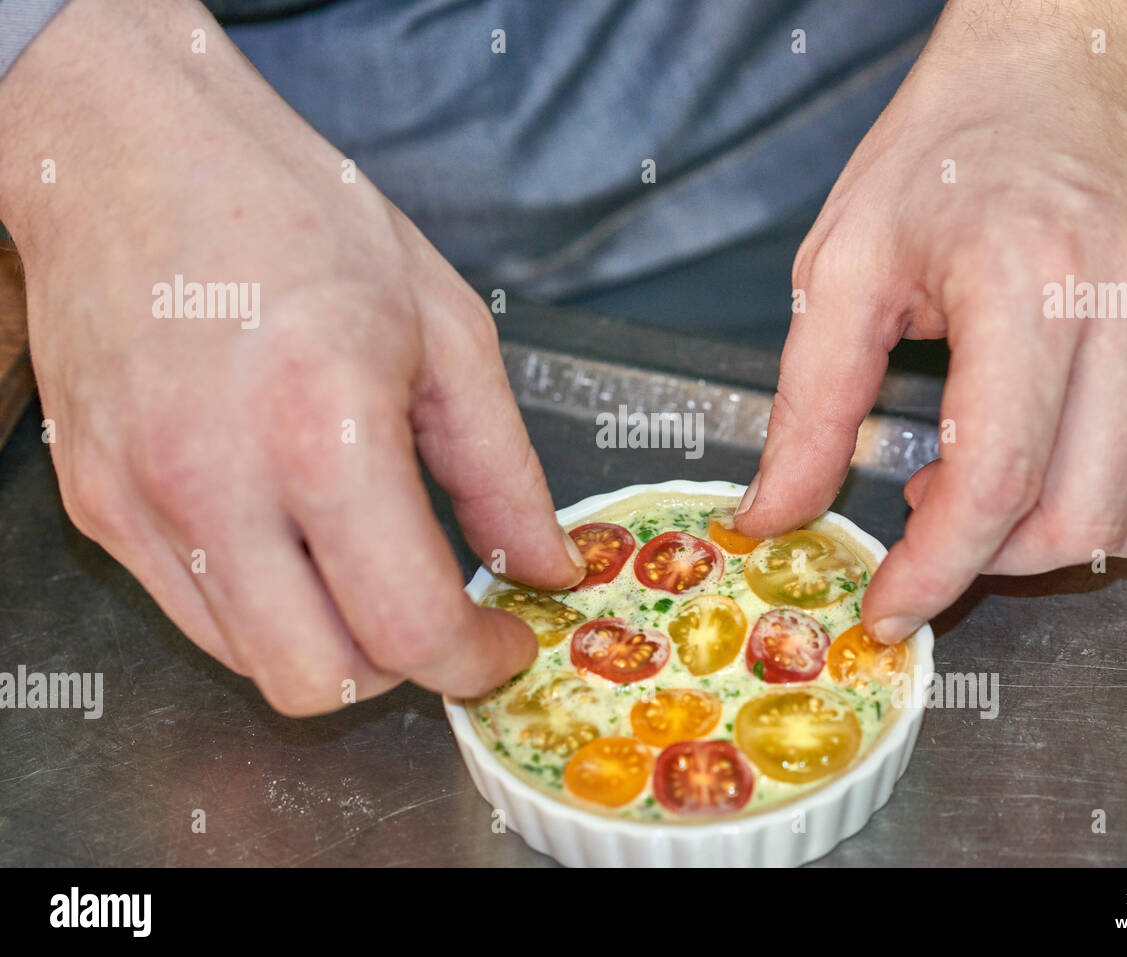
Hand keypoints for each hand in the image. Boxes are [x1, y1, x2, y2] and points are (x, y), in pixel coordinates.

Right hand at [0, 0, 584, 712]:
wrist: (129, 152)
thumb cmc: (292, 214)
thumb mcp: (444, 329)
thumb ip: (503, 470)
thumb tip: (542, 565)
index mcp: (320, 425)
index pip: (406, 626)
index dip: (475, 661)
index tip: (501, 642)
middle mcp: (212, 481)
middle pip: (319, 682)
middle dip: (401, 672)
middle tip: (438, 615)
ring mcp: (137, 501)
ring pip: (249, 663)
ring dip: (329, 643)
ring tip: (364, 563)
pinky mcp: (93, 503)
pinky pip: (191, 612)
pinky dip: (261, 607)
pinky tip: (293, 535)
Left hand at [734, 0, 1126, 641]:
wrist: (1070, 62)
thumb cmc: (952, 148)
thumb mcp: (844, 265)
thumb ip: (807, 404)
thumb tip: (774, 512)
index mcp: (1025, 282)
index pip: (994, 481)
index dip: (935, 572)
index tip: (890, 606)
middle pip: (1074, 521)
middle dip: (986, 566)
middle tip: (925, 537)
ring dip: (1051, 546)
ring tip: (984, 494)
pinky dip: (1108, 504)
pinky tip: (1046, 461)